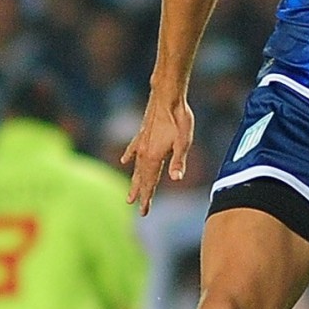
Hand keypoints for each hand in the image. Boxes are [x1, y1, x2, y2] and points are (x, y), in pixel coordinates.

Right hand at [120, 93, 195, 215]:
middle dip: (140, 193)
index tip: (143, 212)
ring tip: (130, 193)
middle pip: (141, 178)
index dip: (147, 198)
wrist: (167, 96)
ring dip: (134, 180)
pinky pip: (133, 149)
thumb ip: (179, 160)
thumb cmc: (179, 118)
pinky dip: (129, 156)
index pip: (150, 182)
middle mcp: (144, 152)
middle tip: (136, 208)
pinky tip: (124, 161)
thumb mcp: (184, 141)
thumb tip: (176, 179)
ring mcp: (141, 142)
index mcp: (154, 156)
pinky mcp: (142, 133)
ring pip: (136, 166)